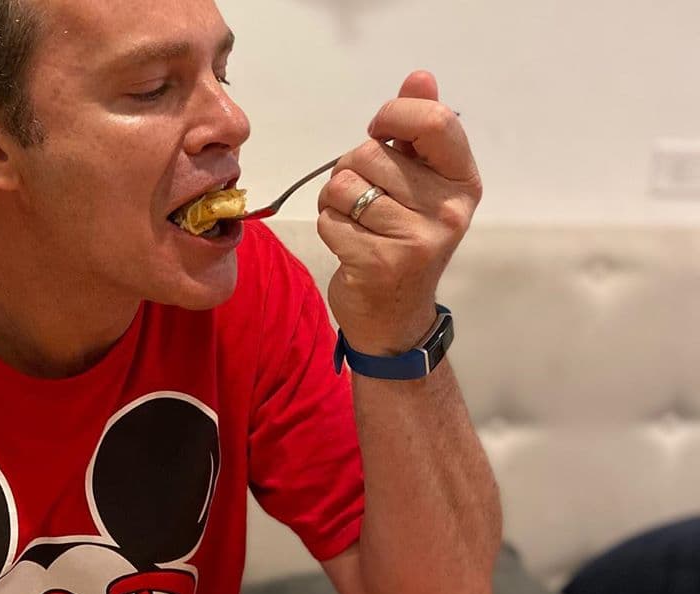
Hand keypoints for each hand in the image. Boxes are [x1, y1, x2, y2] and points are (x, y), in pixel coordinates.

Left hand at [317, 70, 481, 355]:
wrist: (394, 319)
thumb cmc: (404, 242)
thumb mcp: (421, 187)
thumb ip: (419, 132)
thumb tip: (420, 77)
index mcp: (462, 184)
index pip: (434, 121)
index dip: (394, 114)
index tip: (378, 131)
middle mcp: (445, 211)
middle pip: (371, 154)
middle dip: (351, 169)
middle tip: (363, 196)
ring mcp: (413, 240)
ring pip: (344, 185)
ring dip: (335, 199)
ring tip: (353, 219)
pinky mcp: (377, 263)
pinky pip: (330, 219)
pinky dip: (328, 226)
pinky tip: (347, 242)